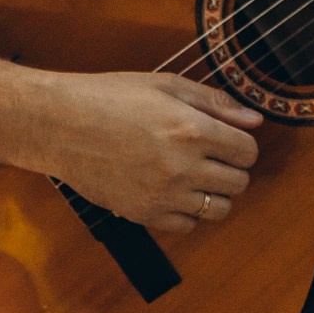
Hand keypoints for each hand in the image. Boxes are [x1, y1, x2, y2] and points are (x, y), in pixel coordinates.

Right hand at [36, 70, 262, 235]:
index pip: (248, 151)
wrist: (58, 124)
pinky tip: (171, 191)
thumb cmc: (109, 98)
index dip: (242, 144)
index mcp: (191, 129)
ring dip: (214, 194)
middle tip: (209, 156)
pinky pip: (188, 226)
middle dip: (231, 168)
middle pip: (239, 182)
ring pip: (220, 209)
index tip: (226, 140)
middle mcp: (182, 166)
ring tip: (193, 177)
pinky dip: (187, 212)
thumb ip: (214, 102)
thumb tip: (254, 120)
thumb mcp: (164, 86)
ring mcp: (163, 195)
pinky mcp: (143, 214)